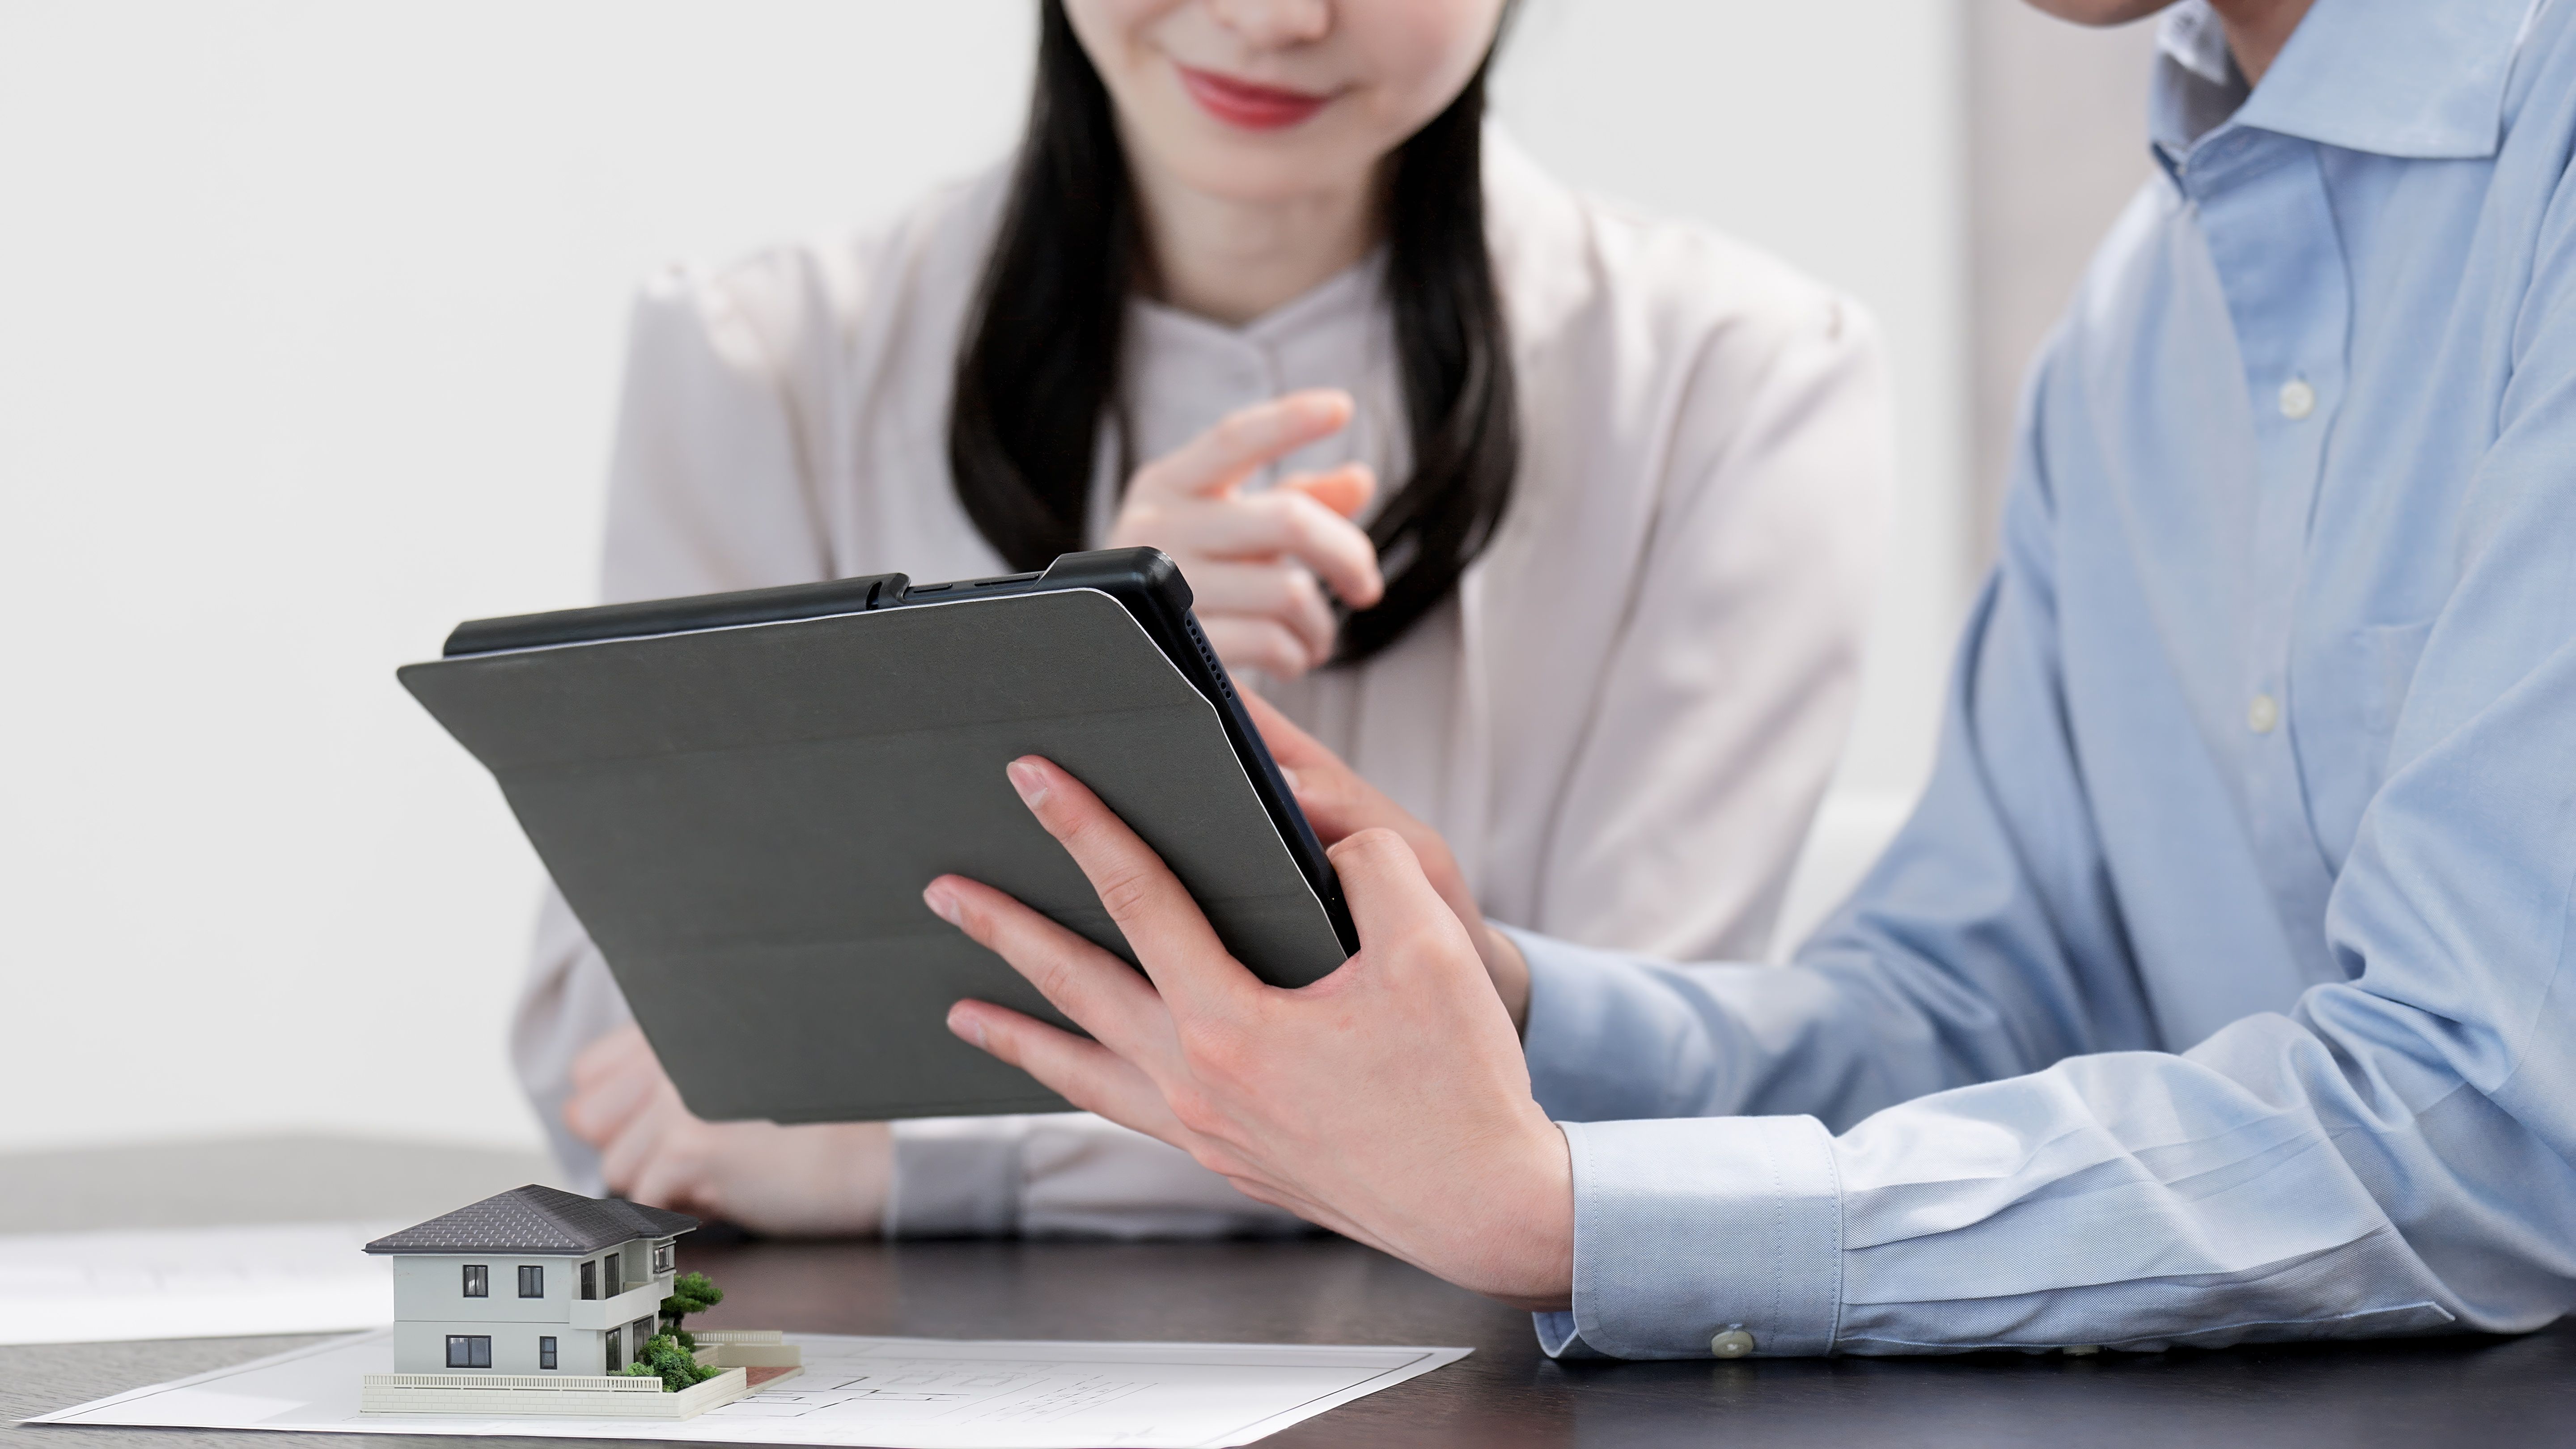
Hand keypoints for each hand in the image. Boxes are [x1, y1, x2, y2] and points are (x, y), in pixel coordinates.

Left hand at [564, 1023, 892, 1235]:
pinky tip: (726, 1188)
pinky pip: (645, 1196)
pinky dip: (680, 1206)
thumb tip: (591, 1116)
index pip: (588, 1074)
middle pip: (589, 1119)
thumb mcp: (731, 1078)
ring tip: (719, 1167)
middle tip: (690, 1152)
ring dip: (660, 1181)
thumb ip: (666, 1076)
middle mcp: (676, 1051)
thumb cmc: (806, 1128)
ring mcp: (679, 1096)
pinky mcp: (691, 1146)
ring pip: (616, 1166)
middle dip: (632, 1148)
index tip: (663, 1125)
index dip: (621, 1112)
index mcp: (684, 1026)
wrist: (866, 1163)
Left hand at [925, 757, 1573, 1309]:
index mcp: (1233, 1024)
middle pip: (1078, 987)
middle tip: (946, 890)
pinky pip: (1125, 1111)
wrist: (1482, 1207)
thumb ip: (1370, 870)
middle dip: (1006, 931)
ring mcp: (1203, 1130)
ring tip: (958, 1009)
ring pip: (1083, 1068)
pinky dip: (1079, 1086)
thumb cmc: (1460, 1085)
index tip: (1038, 780)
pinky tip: (1065, 1076)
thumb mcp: (1430, 952)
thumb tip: (1327, 838)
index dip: (1086, 827)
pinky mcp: (1224, 1159)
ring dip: (1017, 1032)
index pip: (1141, 898)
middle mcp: (1198, 1082)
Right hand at [1108, 389, 1383, 677]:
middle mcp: (1158, 528)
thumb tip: (1360, 479)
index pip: (1234, 440)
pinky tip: (1291, 658)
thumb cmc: (1182, 579)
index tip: (1341, 407)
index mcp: (1169, 485)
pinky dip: (1296, 656)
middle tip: (1366, 585)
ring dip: (1320, 624)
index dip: (1289, 421)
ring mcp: (1162, 590)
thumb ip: (1293, 500)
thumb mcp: (1228, 528)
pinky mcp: (1176, 648)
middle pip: (1288, 521)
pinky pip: (1270, 643)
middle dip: (1347, 554)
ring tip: (1315, 636)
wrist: (1109, 651)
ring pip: (1288, 593)